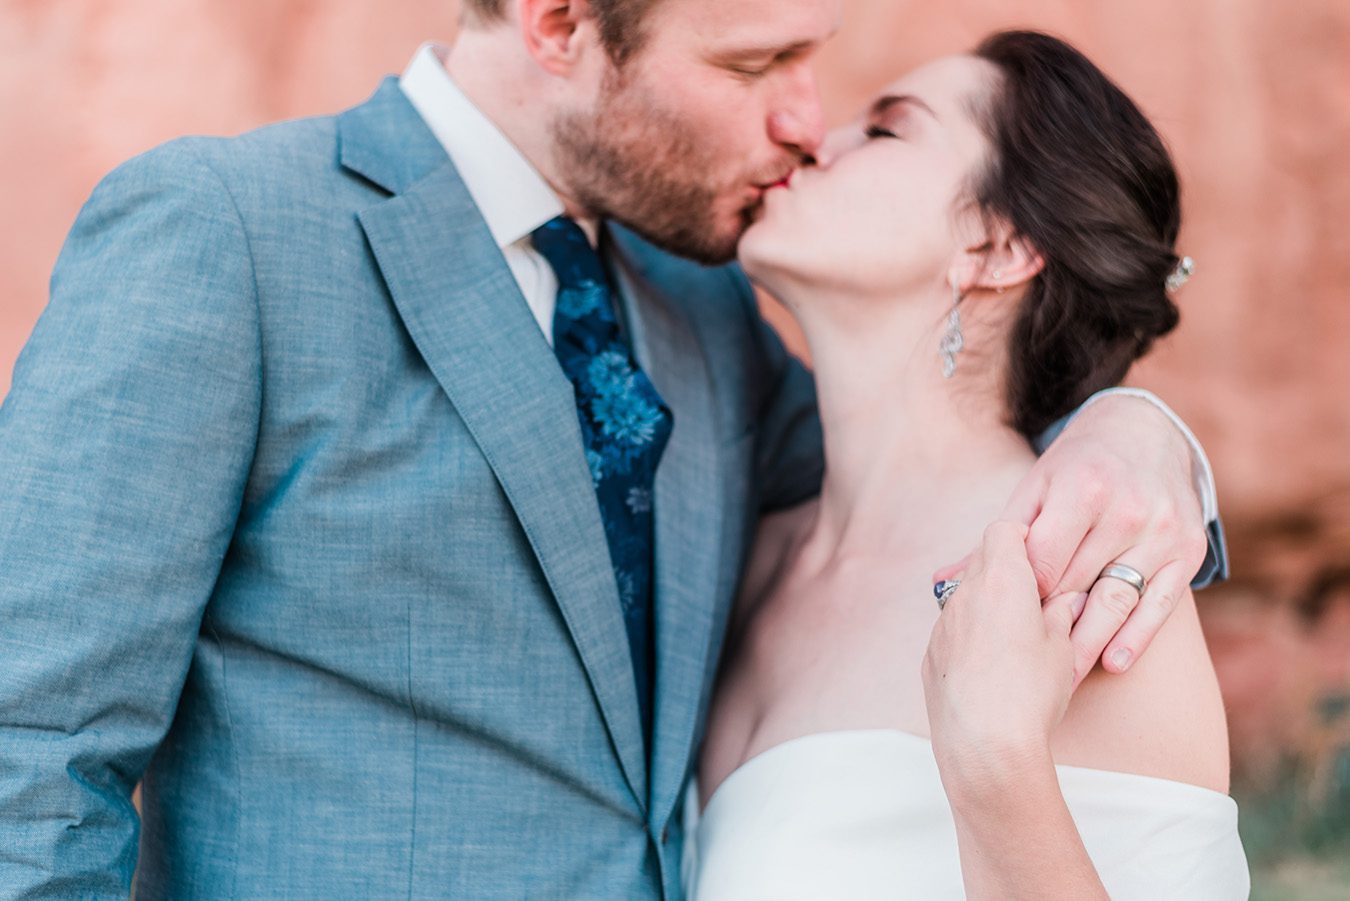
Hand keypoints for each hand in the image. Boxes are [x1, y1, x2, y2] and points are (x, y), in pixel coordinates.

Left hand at [923, 522, 1081, 788]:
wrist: (985, 745)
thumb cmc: (1030, 693)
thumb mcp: (1063, 647)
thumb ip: (1062, 612)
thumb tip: (1064, 599)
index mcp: (1000, 580)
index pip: (1006, 530)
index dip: (1027, 538)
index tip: (1046, 557)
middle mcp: (964, 594)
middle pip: (983, 560)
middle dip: (1009, 570)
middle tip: (1039, 595)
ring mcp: (943, 624)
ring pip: (966, 595)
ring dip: (989, 603)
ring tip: (1018, 634)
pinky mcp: (932, 654)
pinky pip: (954, 629)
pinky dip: (973, 634)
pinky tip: (994, 664)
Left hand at [934, 394, 1208, 686]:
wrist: (1147, 435)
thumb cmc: (1078, 467)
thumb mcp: (1036, 489)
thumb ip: (998, 539)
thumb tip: (942, 581)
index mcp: (1082, 488)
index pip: (1044, 558)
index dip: (1022, 592)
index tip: (1004, 620)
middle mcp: (1126, 509)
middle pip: (1078, 582)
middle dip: (1048, 622)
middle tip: (1021, 660)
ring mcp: (1160, 532)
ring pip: (1117, 598)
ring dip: (1088, 640)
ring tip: (1061, 675)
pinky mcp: (1188, 551)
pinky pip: (1160, 603)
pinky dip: (1136, 636)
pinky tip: (1111, 662)